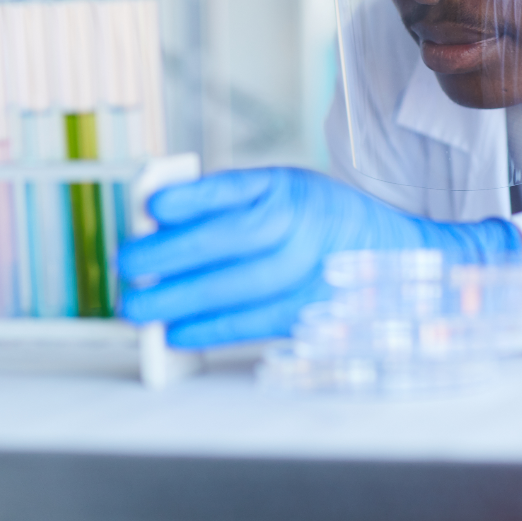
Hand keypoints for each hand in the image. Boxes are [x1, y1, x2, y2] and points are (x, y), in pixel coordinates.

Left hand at [119, 167, 521, 347]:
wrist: (393, 257)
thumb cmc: (315, 220)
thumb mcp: (278, 191)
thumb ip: (224, 203)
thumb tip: (157, 222)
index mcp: (288, 188)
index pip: (234, 191)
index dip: (193, 199)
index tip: (153, 207)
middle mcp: (303, 226)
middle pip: (232, 241)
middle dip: (172, 256)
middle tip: (128, 266)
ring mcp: (311, 272)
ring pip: (241, 287)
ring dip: (182, 300)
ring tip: (139, 306)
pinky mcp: (310, 313)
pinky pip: (256, 323)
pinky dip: (212, 329)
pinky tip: (176, 332)